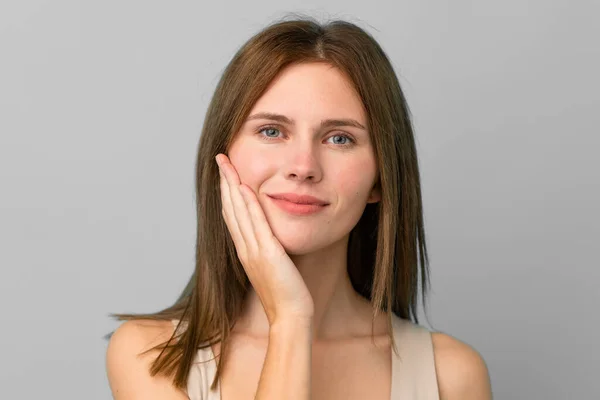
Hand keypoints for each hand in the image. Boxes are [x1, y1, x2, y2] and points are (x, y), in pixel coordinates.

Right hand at [216, 153, 313, 324]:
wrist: (290, 316)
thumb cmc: (286, 294)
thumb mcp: (274, 267)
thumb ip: (269, 250)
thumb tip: (270, 237)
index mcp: (246, 251)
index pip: (232, 215)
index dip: (227, 192)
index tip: (225, 172)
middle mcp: (245, 248)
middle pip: (230, 208)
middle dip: (224, 181)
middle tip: (221, 158)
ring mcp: (254, 251)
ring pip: (238, 212)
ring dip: (232, 186)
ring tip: (227, 164)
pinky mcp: (268, 254)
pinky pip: (256, 225)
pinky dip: (249, 205)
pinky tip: (246, 187)